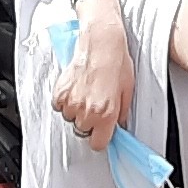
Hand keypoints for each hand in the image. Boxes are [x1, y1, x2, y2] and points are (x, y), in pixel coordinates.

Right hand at [50, 3, 131, 147]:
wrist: (101, 43)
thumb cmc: (116, 62)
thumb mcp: (128, 91)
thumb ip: (122, 113)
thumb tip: (119, 124)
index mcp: (106, 115)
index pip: (98, 144)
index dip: (100, 137)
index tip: (101, 131)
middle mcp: (87, 112)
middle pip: (82, 131)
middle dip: (88, 122)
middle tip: (94, 105)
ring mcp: (72, 103)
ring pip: (70, 118)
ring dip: (76, 110)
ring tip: (85, 93)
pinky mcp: (60, 93)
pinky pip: (59, 106)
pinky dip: (65, 100)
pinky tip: (76, 89)